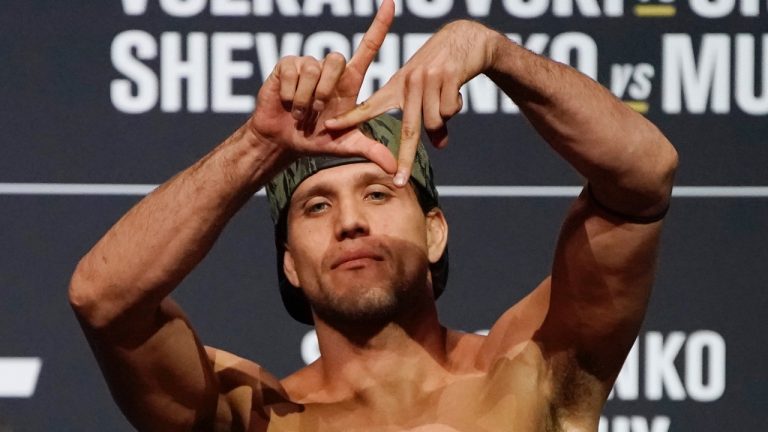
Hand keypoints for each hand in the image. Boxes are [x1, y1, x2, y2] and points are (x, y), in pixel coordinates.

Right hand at [248, 0, 396, 173]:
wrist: (283, 141)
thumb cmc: (316, 140)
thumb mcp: (346, 146)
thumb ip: (372, 151)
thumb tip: (395, 169)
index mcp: (349, 82)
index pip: (368, 47)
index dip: (379, 25)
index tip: (391, 3)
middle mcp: (330, 69)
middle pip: (336, 58)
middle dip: (325, 90)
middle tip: (316, 113)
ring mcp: (308, 65)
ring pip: (313, 69)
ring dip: (305, 98)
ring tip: (300, 112)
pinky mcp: (287, 66)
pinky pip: (292, 72)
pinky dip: (290, 94)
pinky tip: (287, 103)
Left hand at [325, 20, 501, 185]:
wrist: (464, 37)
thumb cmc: (443, 66)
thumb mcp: (430, 92)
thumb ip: (432, 120)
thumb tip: (441, 146)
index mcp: (396, 87)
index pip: (369, 106)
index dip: (350, 118)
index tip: (330, 128)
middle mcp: (408, 83)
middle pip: (408, 130)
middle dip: (404, 159)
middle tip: (400, 182)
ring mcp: (426, 78)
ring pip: (434, 121)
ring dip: (445, 115)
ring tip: (448, 95)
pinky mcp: (445, 75)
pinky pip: (450, 109)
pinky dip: (456, 104)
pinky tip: (456, 88)